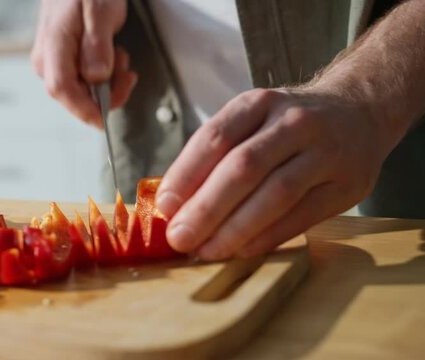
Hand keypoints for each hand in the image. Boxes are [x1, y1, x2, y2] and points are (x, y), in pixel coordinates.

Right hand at [31, 0, 136, 127]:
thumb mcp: (99, 11)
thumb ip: (97, 45)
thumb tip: (96, 78)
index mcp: (53, 46)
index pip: (63, 90)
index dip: (84, 110)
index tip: (105, 120)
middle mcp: (47, 59)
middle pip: (74, 95)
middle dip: (106, 92)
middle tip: (127, 72)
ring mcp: (54, 61)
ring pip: (82, 90)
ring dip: (108, 82)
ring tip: (120, 55)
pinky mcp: (63, 61)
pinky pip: (84, 80)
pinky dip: (103, 75)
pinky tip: (112, 56)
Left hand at [156, 88, 390, 259]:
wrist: (359, 111)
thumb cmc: (287, 124)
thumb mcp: (252, 119)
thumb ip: (216, 154)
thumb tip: (173, 204)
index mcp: (259, 103)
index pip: (215, 137)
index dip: (185, 174)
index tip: (164, 207)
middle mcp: (293, 122)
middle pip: (243, 167)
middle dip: (206, 208)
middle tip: (179, 238)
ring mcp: (325, 153)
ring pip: (275, 194)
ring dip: (235, 229)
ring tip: (206, 251)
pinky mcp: (347, 186)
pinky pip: (301, 216)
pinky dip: (267, 237)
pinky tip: (241, 251)